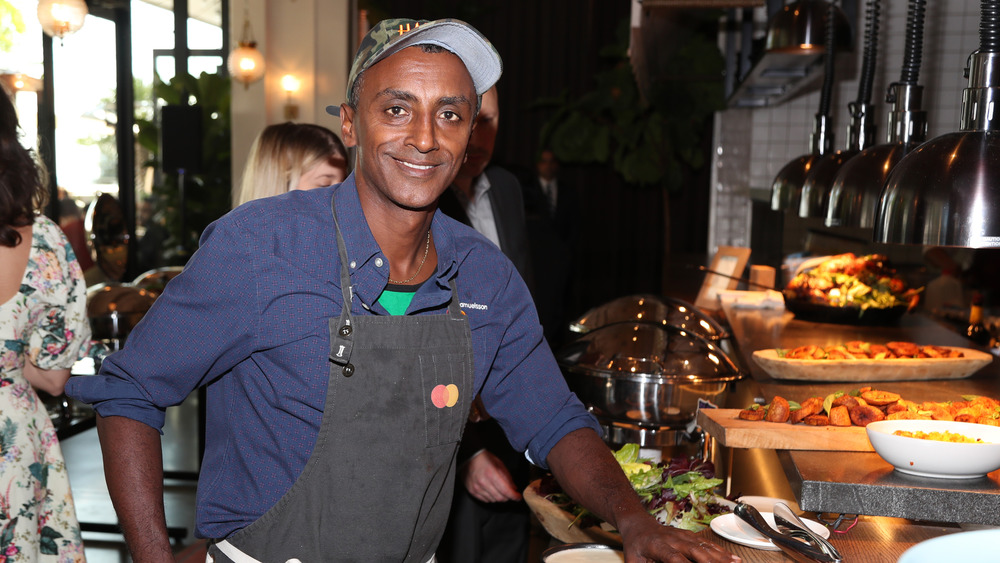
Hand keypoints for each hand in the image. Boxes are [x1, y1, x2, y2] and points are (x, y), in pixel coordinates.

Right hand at [460, 450, 521, 502]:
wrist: (469, 457)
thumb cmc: (485, 459)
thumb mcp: (499, 464)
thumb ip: (507, 477)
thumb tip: (513, 488)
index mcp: (491, 474)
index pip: (506, 491)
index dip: (514, 496)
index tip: (518, 497)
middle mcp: (483, 482)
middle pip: (500, 498)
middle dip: (508, 497)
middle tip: (510, 493)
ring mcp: (477, 488)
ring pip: (493, 500)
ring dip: (499, 497)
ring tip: (499, 490)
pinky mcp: (472, 491)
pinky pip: (485, 500)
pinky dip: (490, 498)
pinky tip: (491, 491)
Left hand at [618, 515, 739, 562]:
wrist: (638, 524)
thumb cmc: (636, 546)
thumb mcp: (633, 561)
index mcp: (657, 546)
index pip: (674, 559)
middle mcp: (673, 539)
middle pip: (695, 551)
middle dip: (712, 562)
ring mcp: (683, 536)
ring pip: (705, 547)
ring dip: (721, 557)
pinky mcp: (690, 536)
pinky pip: (707, 544)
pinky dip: (721, 551)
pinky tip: (733, 558)